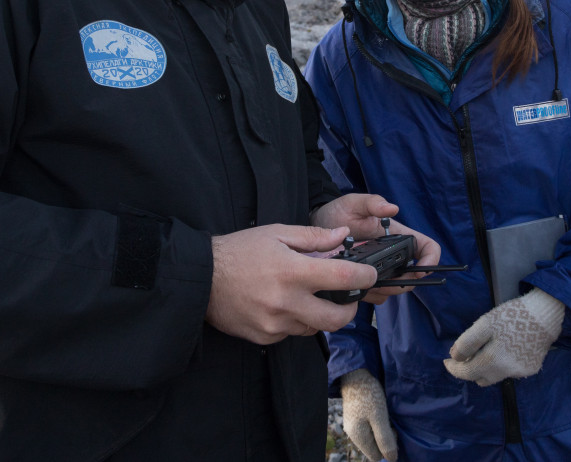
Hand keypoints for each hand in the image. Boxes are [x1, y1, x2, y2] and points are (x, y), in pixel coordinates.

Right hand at [205, 224, 378, 344]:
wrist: (201, 279)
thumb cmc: (238, 251)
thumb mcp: (276, 234)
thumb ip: (313, 238)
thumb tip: (343, 236)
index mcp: (292, 272)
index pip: (343, 279)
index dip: (364, 277)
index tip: (369, 274)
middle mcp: (287, 302)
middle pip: (337, 318)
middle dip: (350, 309)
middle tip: (347, 297)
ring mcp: (276, 324)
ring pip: (315, 327)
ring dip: (320, 314)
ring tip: (309, 297)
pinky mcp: (265, 337)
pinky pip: (292, 333)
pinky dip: (296, 321)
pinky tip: (284, 305)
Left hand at [311, 194, 442, 304]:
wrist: (317, 225)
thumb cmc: (339, 211)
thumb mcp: (354, 202)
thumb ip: (372, 203)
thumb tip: (393, 208)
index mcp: (397, 235)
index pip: (427, 247)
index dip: (430, 260)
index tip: (421, 270)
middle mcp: (393, 254)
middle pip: (413, 275)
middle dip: (404, 282)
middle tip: (384, 282)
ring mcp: (380, 269)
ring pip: (395, 288)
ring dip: (387, 290)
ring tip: (366, 283)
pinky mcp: (366, 281)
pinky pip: (377, 294)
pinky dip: (371, 294)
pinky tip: (356, 287)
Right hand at [340, 369, 397, 461]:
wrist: (356, 373)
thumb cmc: (368, 394)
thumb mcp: (380, 417)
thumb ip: (385, 439)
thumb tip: (391, 459)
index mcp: (358, 436)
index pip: (375, 456)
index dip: (387, 449)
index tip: (393, 433)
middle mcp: (353, 433)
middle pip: (374, 447)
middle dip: (385, 439)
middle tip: (391, 423)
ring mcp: (353, 425)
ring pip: (372, 437)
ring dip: (382, 430)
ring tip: (385, 415)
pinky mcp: (355, 417)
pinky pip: (369, 428)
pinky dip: (377, 423)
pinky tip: (379, 412)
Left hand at [443, 288, 564, 385]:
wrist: (545, 314)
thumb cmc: (512, 316)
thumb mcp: (485, 323)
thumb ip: (467, 342)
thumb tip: (455, 357)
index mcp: (493, 361)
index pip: (467, 373)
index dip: (454, 369)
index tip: (447, 361)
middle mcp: (507, 372)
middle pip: (480, 378)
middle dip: (469, 369)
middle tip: (465, 355)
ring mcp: (521, 372)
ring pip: (495, 377)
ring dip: (485, 369)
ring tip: (483, 352)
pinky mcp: (531, 369)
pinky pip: (509, 372)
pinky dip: (502, 365)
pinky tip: (504, 350)